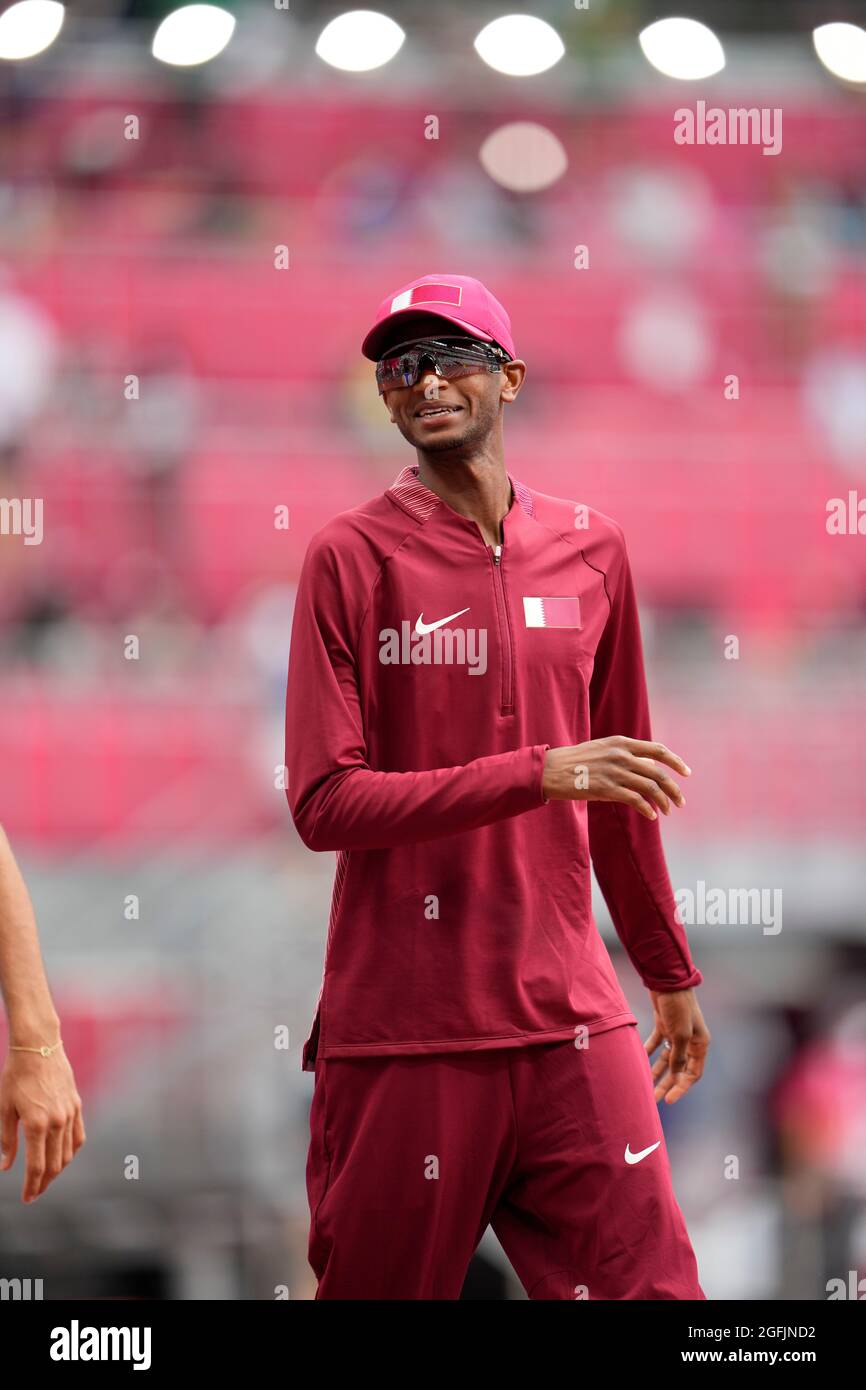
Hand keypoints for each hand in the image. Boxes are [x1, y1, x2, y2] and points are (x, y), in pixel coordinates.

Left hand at [0, 1047, 85, 1201]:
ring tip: (45, 1177)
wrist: (38, 1047)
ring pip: (68, 1153)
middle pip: (54, 1164)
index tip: (27, 1198)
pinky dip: (71, 1151)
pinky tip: (63, 1157)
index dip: (32, 1186)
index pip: (37, 1167)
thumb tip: (6, 1166)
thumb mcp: (4, 1108)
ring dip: (57, 1170)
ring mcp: (70, 1113)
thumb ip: (7, 1140)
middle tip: (35, 1193)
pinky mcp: (76, 1105)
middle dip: (44, 1183)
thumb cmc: (16, 1076)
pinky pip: (78, 1136)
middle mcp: (57, 1122)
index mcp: (37, 1125)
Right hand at [542, 736, 689, 818]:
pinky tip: (651, 816)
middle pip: (658, 772)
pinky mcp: (607, 789)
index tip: (686, 773)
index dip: (675, 761)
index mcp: (622, 742)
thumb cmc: (576, 760)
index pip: (658, 750)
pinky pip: (636, 800)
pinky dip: (647, 809)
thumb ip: (627, 755)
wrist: (551, 769)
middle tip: (680, 802)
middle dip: (673, 789)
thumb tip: (652, 765)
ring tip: (667, 811)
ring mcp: (615, 772)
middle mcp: (622, 755)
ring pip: (650, 787)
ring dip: (663, 801)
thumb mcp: (603, 749)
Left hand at [644, 989, 709, 1103]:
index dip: (681, 1088)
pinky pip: (656, 1044)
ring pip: (666, 1059)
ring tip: (645, 1085)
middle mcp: (690, 1041)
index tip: (669, 1099)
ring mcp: (676, 1033)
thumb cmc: (679, 1006)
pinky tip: (639, 1061)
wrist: (667, 980)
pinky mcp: (664, 1025)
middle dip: (667, 1084)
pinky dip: (649, 1053)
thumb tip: (675, 1076)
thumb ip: (678, 1057)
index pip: (693, 1073)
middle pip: (678, 1069)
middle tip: (653, 1098)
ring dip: (656, 1071)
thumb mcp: (681, 1034)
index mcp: (700, 1044)